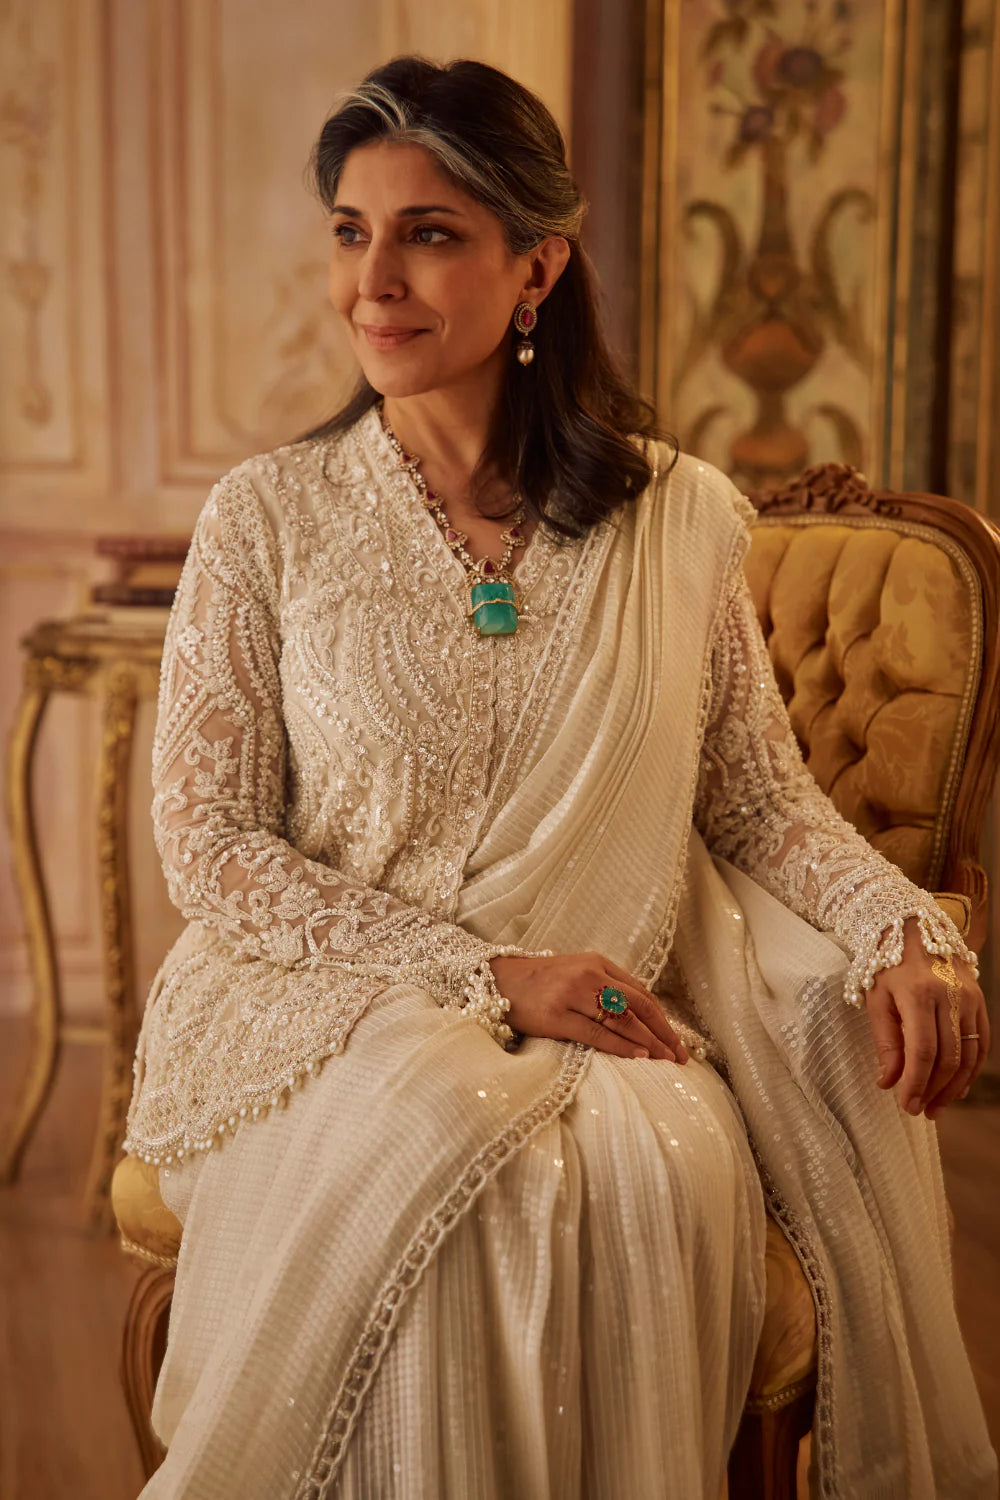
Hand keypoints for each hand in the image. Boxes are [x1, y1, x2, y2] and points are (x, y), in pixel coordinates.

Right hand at [489, 952, 688, 1062]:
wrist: (498, 980)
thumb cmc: (541, 982)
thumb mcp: (577, 973)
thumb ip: (606, 987)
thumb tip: (642, 1016)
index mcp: (597, 963)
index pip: (640, 992)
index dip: (663, 1018)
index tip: (678, 1040)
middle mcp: (588, 975)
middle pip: (638, 1004)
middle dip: (664, 1032)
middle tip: (681, 1055)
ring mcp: (571, 994)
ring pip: (621, 1019)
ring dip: (649, 1042)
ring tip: (667, 1059)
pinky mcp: (556, 1015)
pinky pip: (596, 1033)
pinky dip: (621, 1046)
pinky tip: (639, 1056)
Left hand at [864, 917, 989, 1118]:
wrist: (911, 926)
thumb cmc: (886, 964)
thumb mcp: (875, 999)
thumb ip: (885, 1042)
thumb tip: (887, 1083)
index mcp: (917, 994)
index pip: (922, 1051)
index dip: (916, 1084)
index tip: (907, 1106)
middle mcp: (949, 995)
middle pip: (949, 1057)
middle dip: (935, 1090)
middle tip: (921, 1110)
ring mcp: (969, 997)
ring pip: (970, 1054)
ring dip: (954, 1086)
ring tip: (937, 1105)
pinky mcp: (980, 998)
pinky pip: (982, 1041)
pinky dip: (971, 1069)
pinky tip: (956, 1086)